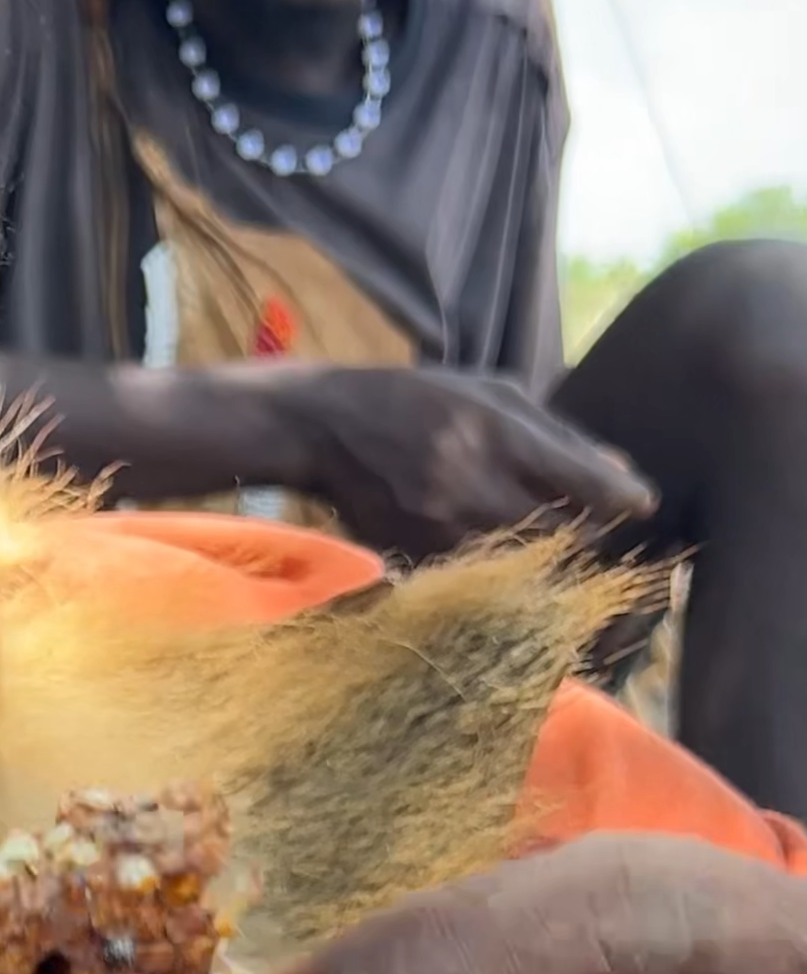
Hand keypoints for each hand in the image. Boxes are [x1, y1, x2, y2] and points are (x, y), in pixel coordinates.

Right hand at [285, 366, 656, 562]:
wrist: (329, 428)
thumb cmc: (421, 400)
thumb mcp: (494, 392)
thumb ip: (558, 432)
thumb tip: (622, 473)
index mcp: (499, 434)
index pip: (585, 482)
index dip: (623, 500)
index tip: (643, 506)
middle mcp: (474, 486)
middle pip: (564, 536)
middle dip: (590, 537)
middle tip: (598, 529)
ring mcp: (443, 531)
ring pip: (525, 568)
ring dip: (549, 564)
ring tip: (557, 547)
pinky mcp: (419, 559)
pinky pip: (481, 581)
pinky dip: (504, 577)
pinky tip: (506, 558)